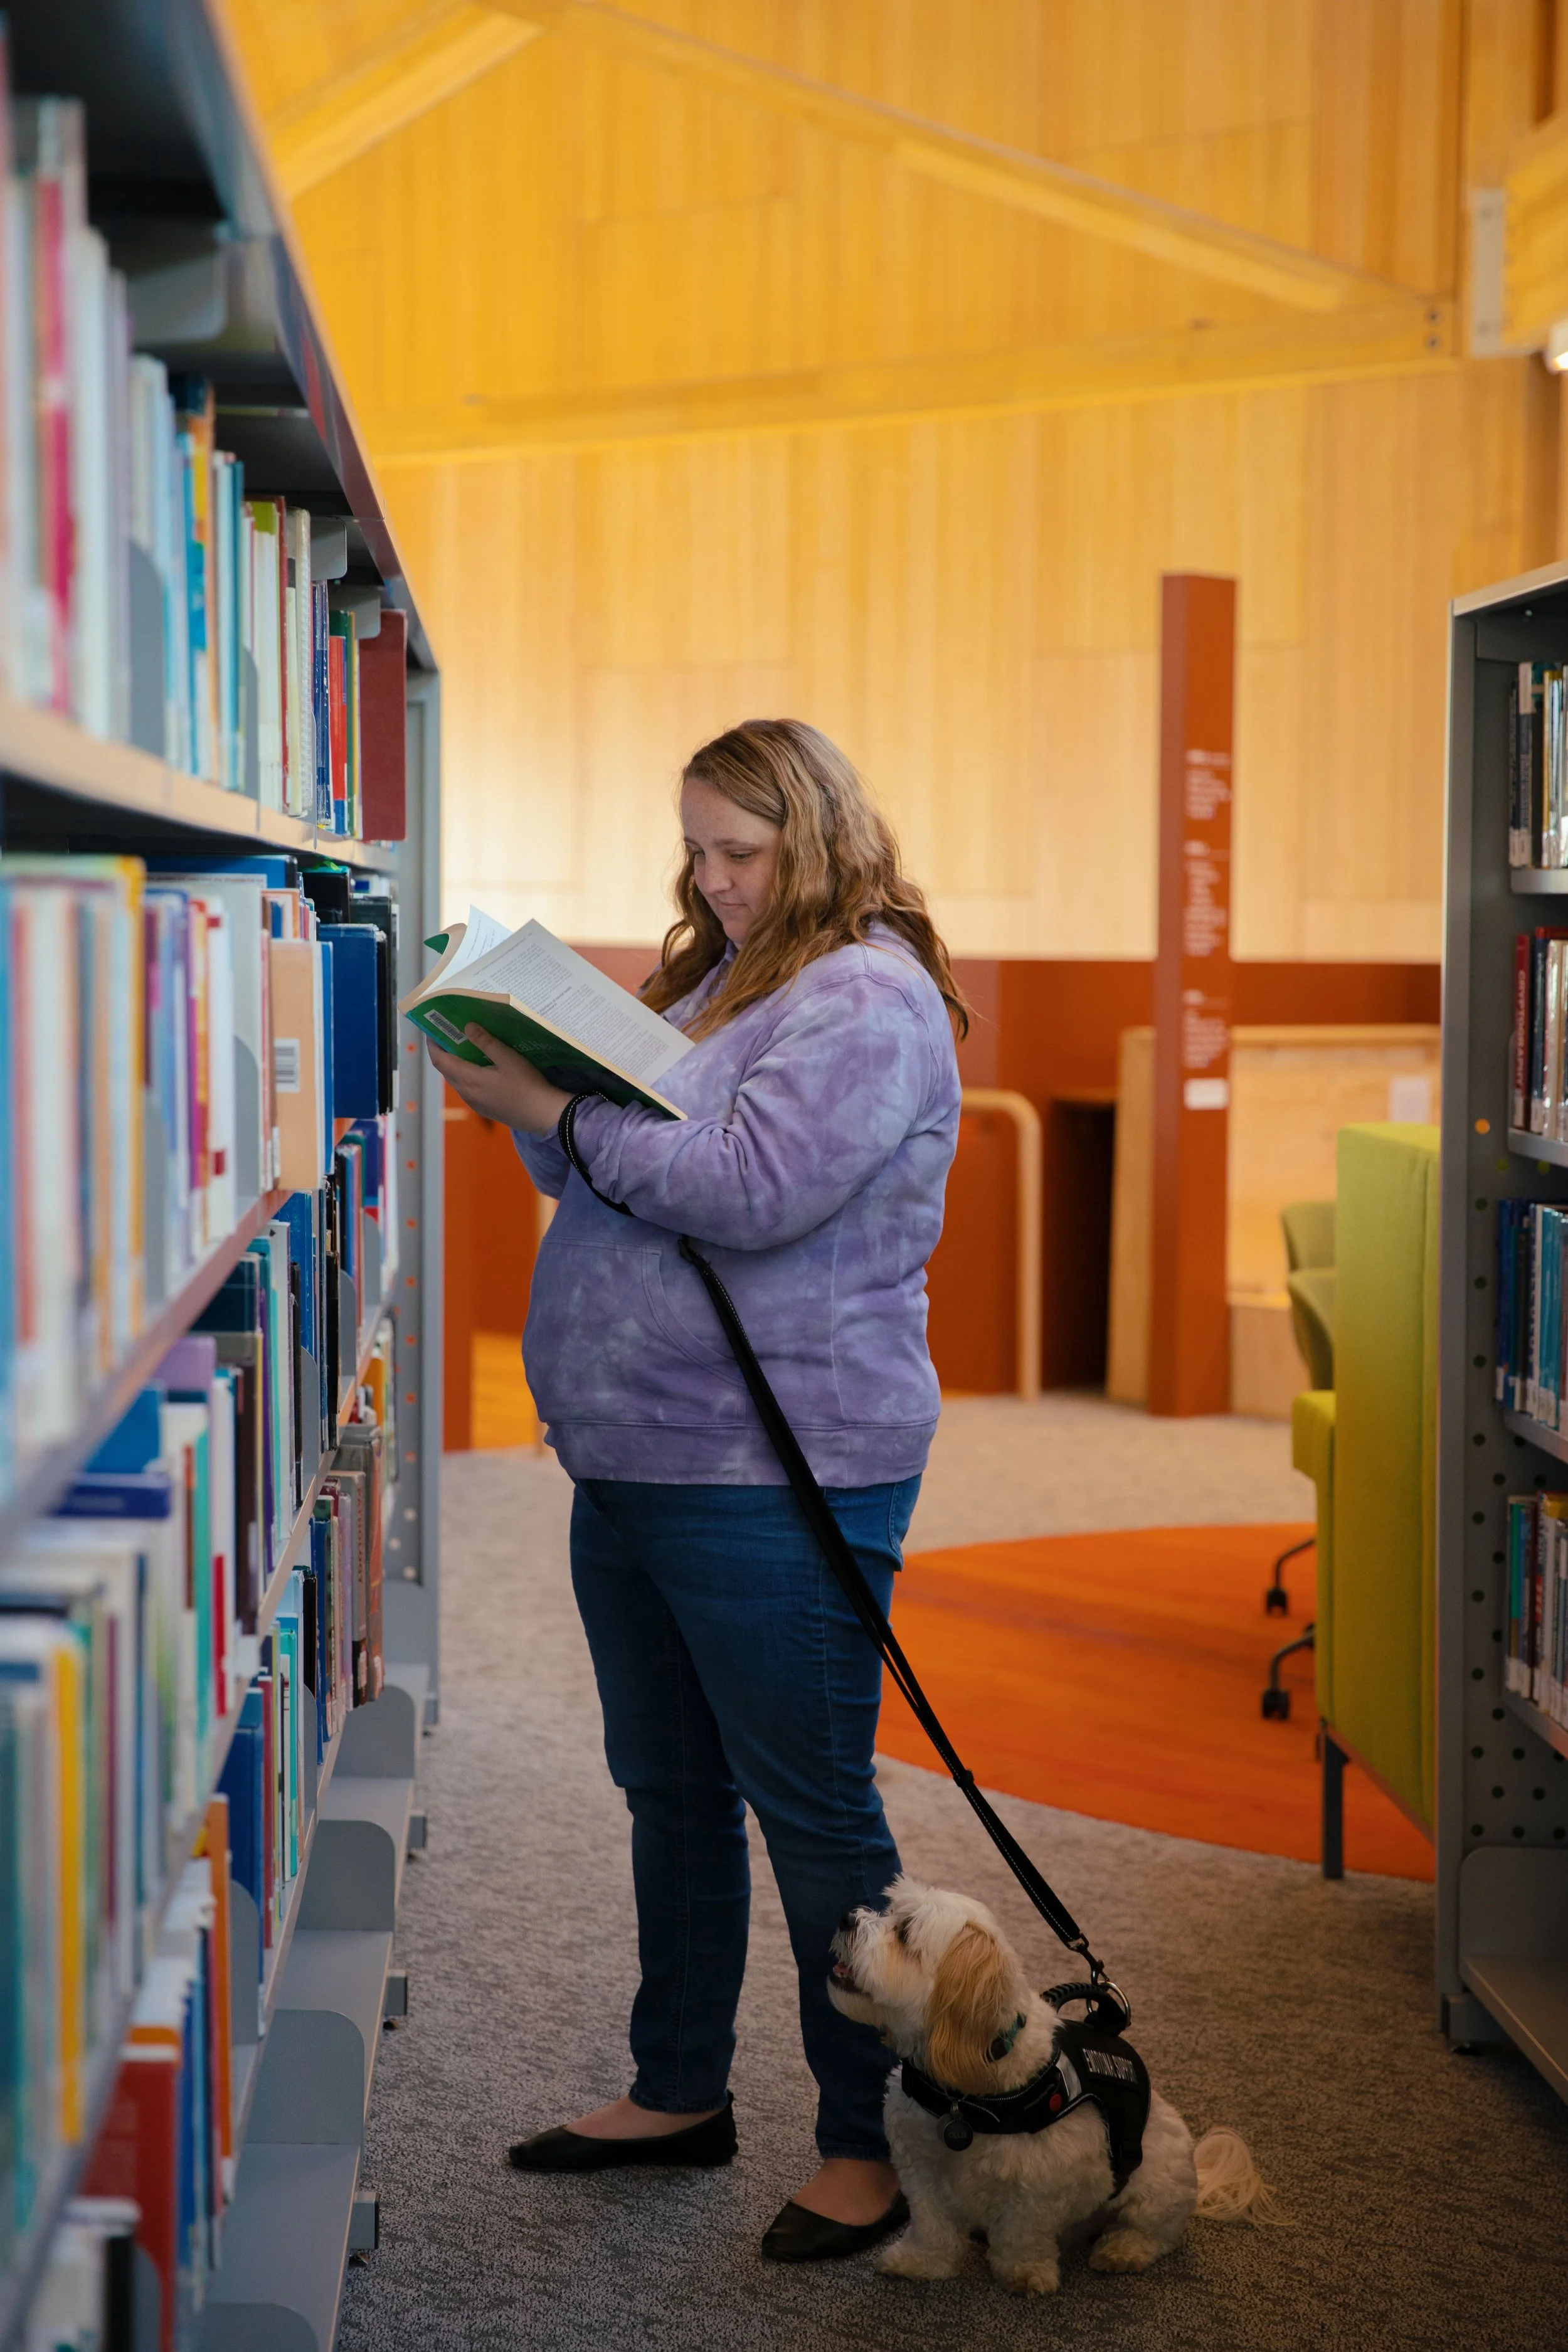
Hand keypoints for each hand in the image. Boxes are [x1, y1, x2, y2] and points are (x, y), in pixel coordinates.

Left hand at [426, 1025, 572, 1135]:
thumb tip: (467, 1027)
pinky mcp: (483, 1108)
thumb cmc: (527, 1085)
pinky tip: (478, 1067)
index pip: (440, 1061)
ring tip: (463, 1047)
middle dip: (442, 1052)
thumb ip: (486, 1042)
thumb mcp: (508, 1058)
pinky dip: (464, 1074)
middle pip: (445, 1070)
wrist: (542, 1115)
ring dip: (454, 1064)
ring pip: (456, 1080)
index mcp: (469, 1079)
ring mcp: (474, 1103)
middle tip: (448, 1034)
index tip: (432, 1030)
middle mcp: (467, 1093)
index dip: (432, 1045)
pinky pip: (466, 1088)